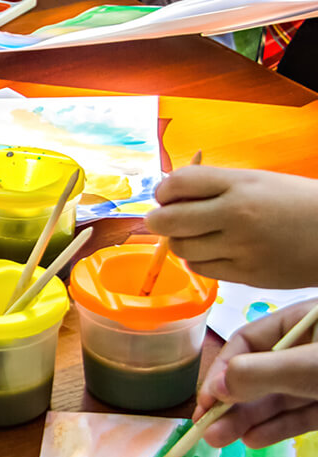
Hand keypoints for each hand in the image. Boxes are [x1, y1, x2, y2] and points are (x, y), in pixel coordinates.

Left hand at [145, 165, 317, 287]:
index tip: (166, 196)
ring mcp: (240, 248)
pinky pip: (202, 269)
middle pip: (168, 221)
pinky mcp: (245, 275)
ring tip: (198, 235)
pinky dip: (199, 261)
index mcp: (239, 185)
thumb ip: (214, 187)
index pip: (177, 184)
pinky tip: (215, 251)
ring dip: (181, 242)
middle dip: (158, 221)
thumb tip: (169, 197)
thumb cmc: (296, 203)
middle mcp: (236, 216)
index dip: (163, 191)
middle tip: (162, 220)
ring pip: (181, 249)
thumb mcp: (257, 181)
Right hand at [194, 299, 317, 447]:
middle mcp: (307, 349)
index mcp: (301, 322)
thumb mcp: (306, 363)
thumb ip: (260, 372)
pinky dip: (276, 428)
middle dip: (230, 402)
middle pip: (258, 374)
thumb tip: (214, 388)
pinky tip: (252, 439)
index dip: (223, 370)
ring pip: (276, 398)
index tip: (207, 399)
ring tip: (218, 439)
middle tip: (205, 427)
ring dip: (246, 420)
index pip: (248, 341)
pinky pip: (299, 415)